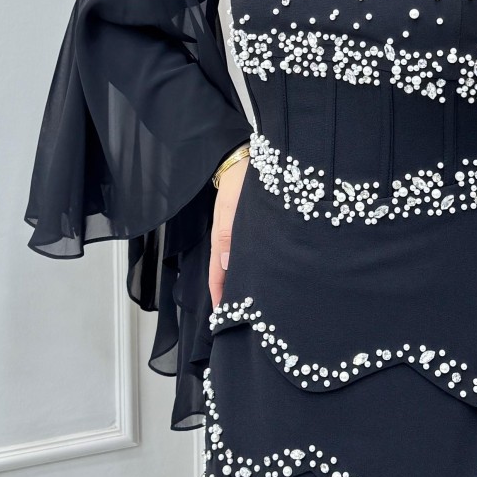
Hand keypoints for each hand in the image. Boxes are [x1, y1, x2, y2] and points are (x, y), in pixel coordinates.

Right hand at [208, 153, 249, 309]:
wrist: (242, 158)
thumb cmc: (238, 180)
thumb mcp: (231, 208)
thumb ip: (228, 235)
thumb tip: (227, 265)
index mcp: (220, 239)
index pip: (217, 276)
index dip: (219, 297)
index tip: (222, 318)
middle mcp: (228, 240)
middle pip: (227, 274)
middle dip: (232, 295)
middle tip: (240, 318)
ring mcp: (237, 234)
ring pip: (237, 265)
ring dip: (241, 282)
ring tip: (252, 302)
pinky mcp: (247, 228)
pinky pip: (245, 253)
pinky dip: (249, 266)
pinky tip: (259, 272)